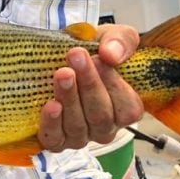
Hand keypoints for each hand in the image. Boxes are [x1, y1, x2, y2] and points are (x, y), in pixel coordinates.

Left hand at [38, 24, 143, 151]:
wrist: (54, 56)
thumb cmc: (90, 52)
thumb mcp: (110, 38)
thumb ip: (121, 41)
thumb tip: (112, 54)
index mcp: (124, 109)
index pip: (128, 108)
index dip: (114, 84)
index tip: (99, 58)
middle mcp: (104, 127)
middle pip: (100, 115)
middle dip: (89, 84)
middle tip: (75, 57)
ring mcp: (80, 136)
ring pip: (78, 125)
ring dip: (70, 97)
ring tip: (62, 73)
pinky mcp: (56, 140)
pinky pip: (55, 138)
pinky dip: (52, 123)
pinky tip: (51, 105)